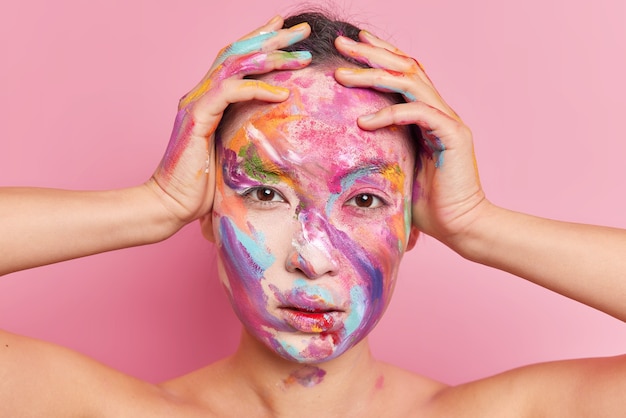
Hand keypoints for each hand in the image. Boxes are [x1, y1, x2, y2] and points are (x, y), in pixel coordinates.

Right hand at [148, 16, 311, 227]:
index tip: (288, 33)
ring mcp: (196, 103)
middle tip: (301, 28)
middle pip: (238, 52)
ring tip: (301, 55)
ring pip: (235, 65)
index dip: (261, 42)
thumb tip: (277, 133)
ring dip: (271, 57)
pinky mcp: (196, 118)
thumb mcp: (232, 153)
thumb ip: (247, 133)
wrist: (169, 205)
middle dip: (271, 37)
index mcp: (209, 99)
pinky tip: (283, 92)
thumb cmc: (201, 186)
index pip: (237, 60)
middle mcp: (200, 94)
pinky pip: (230, 92)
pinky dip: (257, 88)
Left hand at [333, 31, 488, 247]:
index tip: (353, 44)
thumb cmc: (428, 203)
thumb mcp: (396, 166)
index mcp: (427, 114)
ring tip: (342, 75)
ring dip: (373, 74)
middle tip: (342, 42)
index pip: (404, 73)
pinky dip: (389, 114)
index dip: (380, 54)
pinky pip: (418, 114)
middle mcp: (439, 111)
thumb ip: (382, 146)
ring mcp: (448, 121)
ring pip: (410, 83)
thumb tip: (349, 139)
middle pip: (406, 67)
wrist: (460, 226)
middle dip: (372, 52)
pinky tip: (364, 122)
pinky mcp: (453, 136)